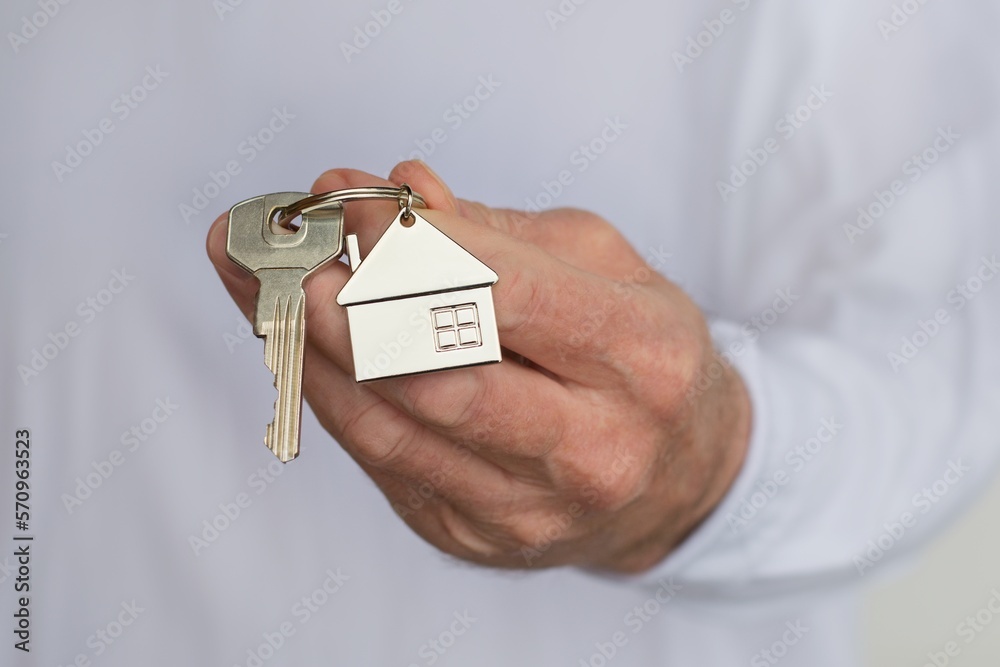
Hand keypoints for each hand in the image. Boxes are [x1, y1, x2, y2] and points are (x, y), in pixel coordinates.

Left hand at [206, 161, 750, 572]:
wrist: (680, 481)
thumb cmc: (640, 357)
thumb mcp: (601, 267)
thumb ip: (493, 228)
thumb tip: (391, 190)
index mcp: (640, 359)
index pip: (507, 293)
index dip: (413, 244)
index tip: (350, 200)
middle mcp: (593, 449)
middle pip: (439, 377)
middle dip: (345, 307)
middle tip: (284, 256)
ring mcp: (531, 510)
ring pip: (393, 428)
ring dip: (316, 351)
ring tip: (269, 289)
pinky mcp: (480, 539)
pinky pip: (385, 462)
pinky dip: (336, 396)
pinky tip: (308, 348)